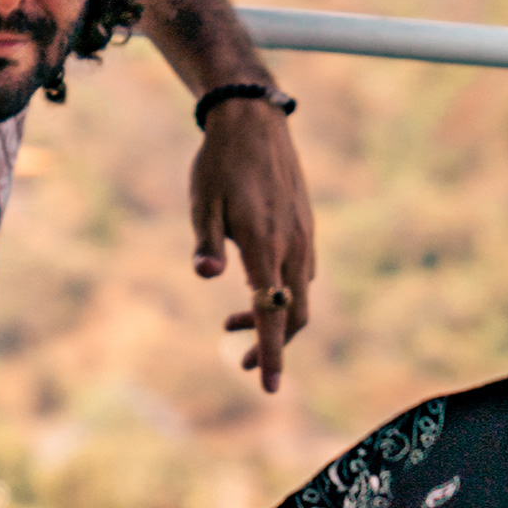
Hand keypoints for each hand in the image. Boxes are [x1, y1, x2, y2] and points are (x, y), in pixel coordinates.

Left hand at [192, 98, 314, 393]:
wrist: (253, 119)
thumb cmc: (219, 162)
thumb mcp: (201, 201)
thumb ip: (205, 242)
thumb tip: (206, 277)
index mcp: (265, 245)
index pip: (273, 313)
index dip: (270, 354)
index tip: (269, 388)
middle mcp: (292, 245)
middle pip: (294, 315)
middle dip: (271, 346)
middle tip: (237, 362)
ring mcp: (303, 236)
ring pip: (300, 296)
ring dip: (273, 317)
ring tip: (230, 322)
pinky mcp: (305, 226)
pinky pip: (302, 273)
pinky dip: (283, 293)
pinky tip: (256, 286)